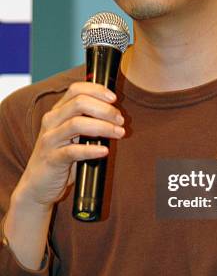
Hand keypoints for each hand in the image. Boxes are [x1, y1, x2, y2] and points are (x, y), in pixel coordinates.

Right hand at [14, 82, 124, 208]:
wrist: (37, 185)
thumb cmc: (61, 157)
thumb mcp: (73, 134)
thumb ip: (88, 121)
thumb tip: (115, 115)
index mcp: (57, 111)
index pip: (76, 89)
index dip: (97, 90)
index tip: (114, 98)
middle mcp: (51, 121)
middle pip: (79, 102)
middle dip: (105, 109)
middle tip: (120, 120)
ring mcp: (50, 139)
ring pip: (77, 124)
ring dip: (103, 127)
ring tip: (119, 133)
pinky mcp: (52, 159)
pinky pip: (73, 151)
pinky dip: (91, 150)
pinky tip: (104, 151)